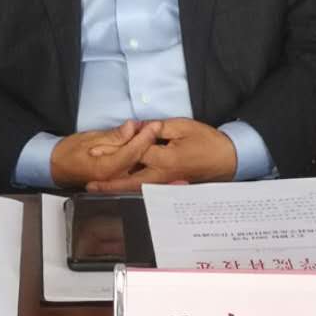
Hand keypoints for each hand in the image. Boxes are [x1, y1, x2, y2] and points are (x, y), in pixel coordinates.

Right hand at [50, 119, 161, 187]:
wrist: (56, 167)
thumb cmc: (68, 152)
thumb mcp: (90, 138)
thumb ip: (113, 136)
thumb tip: (132, 127)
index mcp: (106, 169)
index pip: (132, 152)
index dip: (145, 138)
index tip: (154, 125)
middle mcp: (113, 178)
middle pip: (138, 160)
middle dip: (149, 142)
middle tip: (156, 126)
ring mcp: (115, 181)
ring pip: (137, 164)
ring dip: (145, 148)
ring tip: (151, 132)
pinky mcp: (116, 180)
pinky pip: (132, 168)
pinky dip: (138, 155)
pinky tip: (142, 144)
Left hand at [86, 118, 236, 191]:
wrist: (227, 158)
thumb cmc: (206, 140)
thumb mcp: (181, 126)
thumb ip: (157, 128)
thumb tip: (137, 129)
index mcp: (165, 159)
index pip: (134, 154)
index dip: (114, 150)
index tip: (95, 150)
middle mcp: (162, 175)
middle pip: (130, 181)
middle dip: (108, 184)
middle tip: (88, 184)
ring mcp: (165, 183)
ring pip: (136, 189)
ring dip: (117, 189)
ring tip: (97, 188)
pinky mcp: (168, 185)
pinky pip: (145, 189)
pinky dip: (130, 188)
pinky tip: (118, 187)